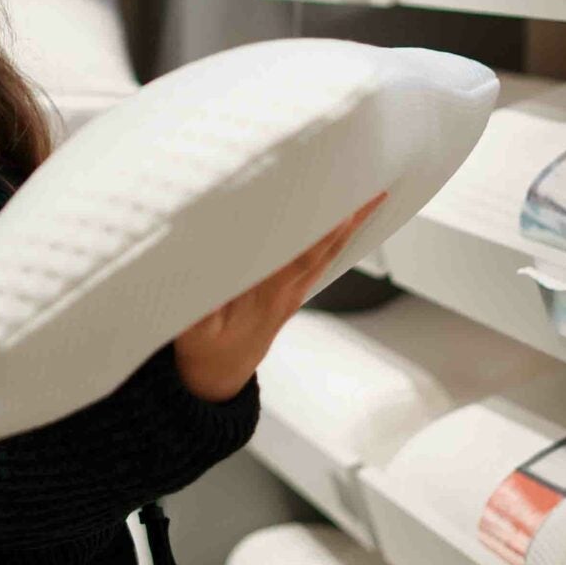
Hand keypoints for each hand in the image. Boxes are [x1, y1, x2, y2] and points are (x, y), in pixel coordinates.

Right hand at [172, 193, 387, 403]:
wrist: (218, 376)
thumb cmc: (204, 349)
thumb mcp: (192, 330)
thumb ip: (200, 302)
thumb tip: (205, 265)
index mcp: (265, 297)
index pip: (301, 259)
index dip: (322, 234)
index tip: (342, 210)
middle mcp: (286, 293)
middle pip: (325, 252)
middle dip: (349, 219)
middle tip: (373, 188)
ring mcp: (292, 294)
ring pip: (328, 255)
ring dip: (351, 226)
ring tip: (373, 196)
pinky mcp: (289, 293)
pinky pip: (319, 261)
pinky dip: (336, 239)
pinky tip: (347, 222)